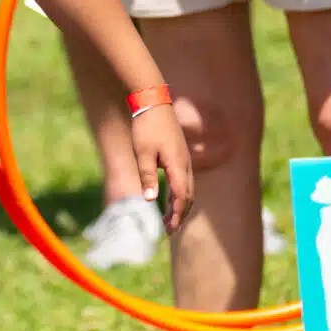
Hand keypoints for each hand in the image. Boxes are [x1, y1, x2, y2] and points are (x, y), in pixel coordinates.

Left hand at [131, 103, 193, 234]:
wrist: (153, 100)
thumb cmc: (145, 126)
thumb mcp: (142, 153)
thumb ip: (147, 176)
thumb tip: (150, 201)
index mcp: (177, 165)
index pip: (181, 196)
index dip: (176, 214)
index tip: (169, 230)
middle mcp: (185, 163)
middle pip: (188, 195)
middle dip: (180, 214)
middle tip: (169, 230)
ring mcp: (184, 158)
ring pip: (188, 188)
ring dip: (181, 204)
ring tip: (169, 219)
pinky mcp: (180, 154)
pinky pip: (184, 179)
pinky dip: (180, 193)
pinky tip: (169, 198)